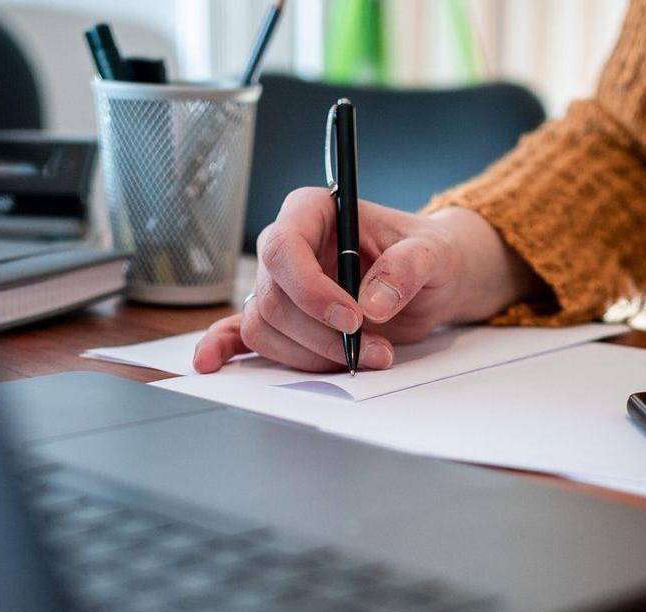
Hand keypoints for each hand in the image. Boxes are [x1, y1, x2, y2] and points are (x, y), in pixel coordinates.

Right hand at [193, 195, 535, 372]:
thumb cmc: (429, 255)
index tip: (352, 319)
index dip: (311, 289)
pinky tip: (211, 364)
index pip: (284, 247)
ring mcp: (282, 285)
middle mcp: (290, 247)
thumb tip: (371, 301)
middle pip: (275, 297)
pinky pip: (243, 333)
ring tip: (366, 358)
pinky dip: (226, 349)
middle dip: (321, 334)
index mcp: (314, 212)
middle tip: (374, 350)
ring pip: (266, 326)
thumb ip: (408, 268)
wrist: (432, 281)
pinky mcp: (287, 318)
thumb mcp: (434, 254)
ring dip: (311, 355)